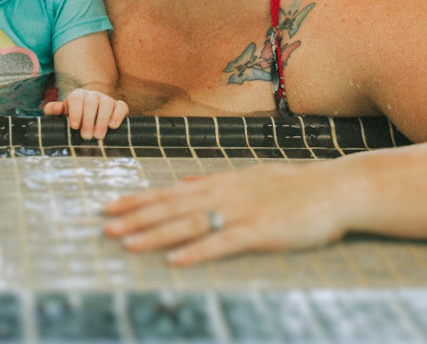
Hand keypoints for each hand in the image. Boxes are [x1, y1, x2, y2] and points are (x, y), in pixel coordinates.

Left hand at [43, 88, 128, 139]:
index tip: (74, 127)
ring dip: (102, 119)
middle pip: (91, 101)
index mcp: (77, 95)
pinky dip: (118, 115)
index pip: (76, 98)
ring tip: (98, 135)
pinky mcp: (118, 106)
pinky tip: (113, 126)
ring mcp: (106, 99)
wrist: (92, 120)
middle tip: (86, 136)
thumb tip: (51, 109)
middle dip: (88, 120)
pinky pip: (121, 106)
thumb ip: (54, 111)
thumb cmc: (75, 119)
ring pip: (106, 103)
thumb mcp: (63, 115)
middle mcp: (92, 95)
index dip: (75, 112)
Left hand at [102, 161, 347, 264]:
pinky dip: (197, 252)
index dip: (136, 200)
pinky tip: (175, 261)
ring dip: (154, 234)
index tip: (109, 206)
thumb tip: (182, 184)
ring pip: (187, 224)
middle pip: (169, 208)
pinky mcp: (259, 233)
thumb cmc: (291, 185)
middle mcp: (221, 195)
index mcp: (217, 183)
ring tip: (126, 243)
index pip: (166, 193)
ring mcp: (239, 213)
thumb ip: (211, 181)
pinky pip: (222, 244)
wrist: (333, 189)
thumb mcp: (245, 176)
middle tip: (104, 227)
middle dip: (134, 218)